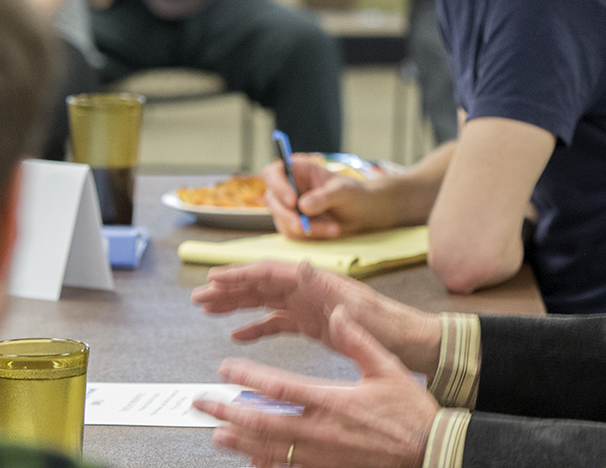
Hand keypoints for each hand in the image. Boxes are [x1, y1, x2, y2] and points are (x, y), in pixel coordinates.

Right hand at [191, 261, 441, 373]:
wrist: (408, 340)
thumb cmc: (384, 324)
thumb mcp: (352, 306)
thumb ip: (323, 287)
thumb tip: (297, 264)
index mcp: (316, 281)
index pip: (270, 272)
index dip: (240, 274)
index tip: (213, 278)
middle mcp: (309, 289)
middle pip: (261, 284)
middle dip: (229, 289)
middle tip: (198, 297)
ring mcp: (309, 306)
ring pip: (263, 302)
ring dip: (235, 305)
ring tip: (207, 310)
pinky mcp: (313, 323)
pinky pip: (277, 323)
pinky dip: (255, 328)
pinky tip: (237, 335)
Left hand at [192, 307, 437, 467]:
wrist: (428, 451)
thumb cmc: (410, 412)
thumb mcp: (386, 368)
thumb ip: (358, 341)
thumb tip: (339, 313)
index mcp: (333, 401)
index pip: (279, 388)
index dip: (248, 378)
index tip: (226, 369)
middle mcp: (320, 431)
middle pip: (262, 422)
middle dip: (227, 412)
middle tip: (202, 404)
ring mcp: (320, 456)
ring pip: (268, 449)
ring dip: (238, 441)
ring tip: (215, 433)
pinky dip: (264, 463)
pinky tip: (251, 461)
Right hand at [262, 155, 395, 238]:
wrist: (361, 212)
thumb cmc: (353, 193)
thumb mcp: (343, 191)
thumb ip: (324, 196)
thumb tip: (302, 206)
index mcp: (297, 171)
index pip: (273, 173)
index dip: (277, 186)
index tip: (292, 200)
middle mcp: (288, 188)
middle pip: (272, 201)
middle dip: (289, 215)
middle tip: (304, 225)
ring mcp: (288, 208)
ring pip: (283, 221)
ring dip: (308, 228)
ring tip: (335, 228)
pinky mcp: (293, 225)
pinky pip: (293, 234)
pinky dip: (312, 235)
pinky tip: (332, 230)